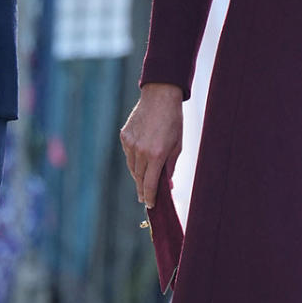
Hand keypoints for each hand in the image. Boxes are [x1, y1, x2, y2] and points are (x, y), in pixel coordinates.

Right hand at [120, 83, 183, 207]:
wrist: (160, 97)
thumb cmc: (173, 121)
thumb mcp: (177, 145)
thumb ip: (170, 167)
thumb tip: (168, 185)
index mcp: (156, 155)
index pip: (150, 184)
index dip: (150, 197)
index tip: (150, 205)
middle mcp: (140, 151)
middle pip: (139, 178)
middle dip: (143, 190)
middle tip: (145, 198)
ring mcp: (130, 144)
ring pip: (132, 167)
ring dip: (138, 175)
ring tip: (143, 180)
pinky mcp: (124, 136)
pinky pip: (128, 154)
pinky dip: (134, 159)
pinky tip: (141, 158)